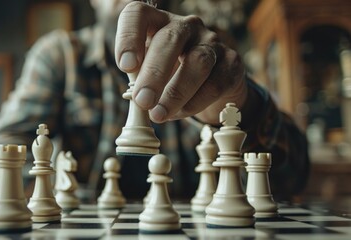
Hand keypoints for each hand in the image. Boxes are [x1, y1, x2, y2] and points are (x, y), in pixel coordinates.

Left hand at [115, 2, 247, 124]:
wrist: (210, 82)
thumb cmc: (170, 74)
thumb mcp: (149, 71)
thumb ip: (139, 78)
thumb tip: (136, 98)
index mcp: (158, 22)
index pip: (138, 15)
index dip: (129, 37)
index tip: (125, 66)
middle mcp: (186, 26)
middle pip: (169, 39)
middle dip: (154, 73)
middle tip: (143, 101)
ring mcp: (212, 41)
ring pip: (197, 62)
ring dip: (176, 92)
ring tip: (159, 115)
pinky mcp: (232, 62)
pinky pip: (214, 84)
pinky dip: (194, 103)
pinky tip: (179, 114)